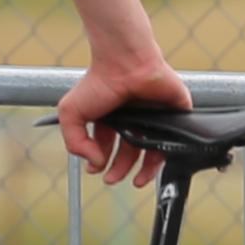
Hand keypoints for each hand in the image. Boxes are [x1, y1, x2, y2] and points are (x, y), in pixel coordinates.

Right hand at [58, 50, 187, 186]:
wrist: (126, 63)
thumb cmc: (98, 82)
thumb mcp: (72, 114)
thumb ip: (75, 142)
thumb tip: (95, 162)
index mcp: (109, 117)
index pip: (106, 146)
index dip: (101, 161)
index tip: (96, 170)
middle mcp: (131, 118)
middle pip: (129, 153)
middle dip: (119, 169)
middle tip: (113, 179)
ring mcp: (152, 116)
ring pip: (151, 151)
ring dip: (144, 170)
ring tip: (137, 181)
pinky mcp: (173, 114)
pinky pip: (173, 140)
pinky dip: (166, 155)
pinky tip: (153, 164)